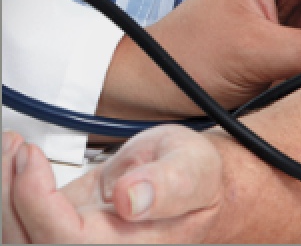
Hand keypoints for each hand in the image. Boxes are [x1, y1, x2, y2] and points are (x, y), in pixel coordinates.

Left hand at [2, 126, 223, 242]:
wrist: (192, 178)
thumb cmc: (196, 175)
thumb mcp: (193, 167)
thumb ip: (170, 184)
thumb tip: (131, 200)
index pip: (67, 242)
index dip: (37, 203)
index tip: (32, 157)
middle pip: (34, 243)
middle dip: (11, 196)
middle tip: (16, 148)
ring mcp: (84, 239)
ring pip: (24, 235)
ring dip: (8, 193)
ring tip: (12, 149)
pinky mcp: (71, 222)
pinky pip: (30, 219)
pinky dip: (15, 191)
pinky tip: (20, 162)